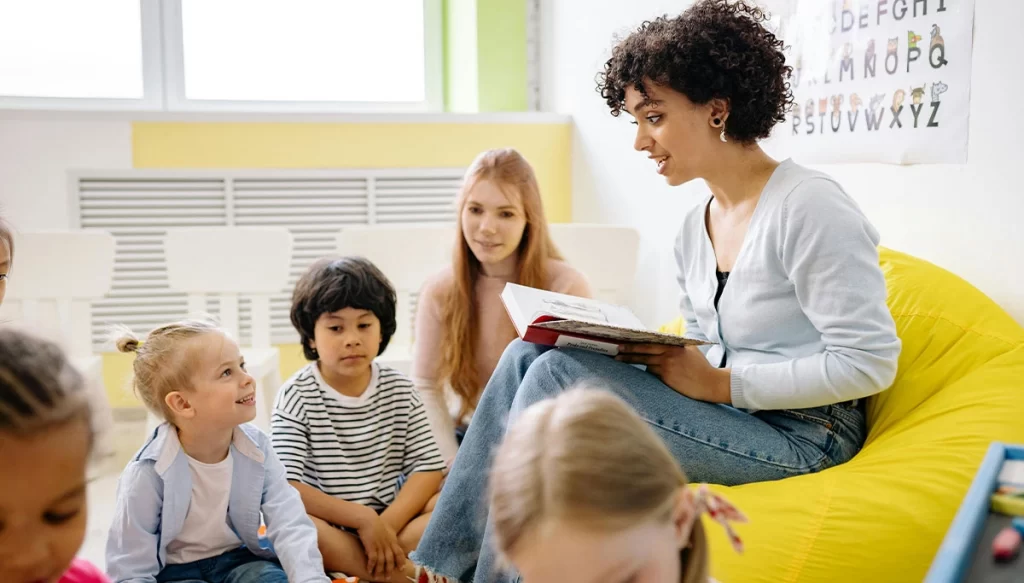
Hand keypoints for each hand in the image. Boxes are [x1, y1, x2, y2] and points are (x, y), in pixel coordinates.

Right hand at [356, 509, 406, 578]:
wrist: (367, 518)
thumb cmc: (375, 523)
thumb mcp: (385, 529)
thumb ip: (388, 537)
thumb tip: (386, 544)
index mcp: (392, 540)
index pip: (399, 553)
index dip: (401, 561)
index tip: (401, 569)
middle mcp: (387, 543)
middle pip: (390, 560)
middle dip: (389, 570)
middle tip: (388, 578)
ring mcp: (380, 545)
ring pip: (382, 561)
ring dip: (379, 571)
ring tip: (377, 578)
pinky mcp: (371, 546)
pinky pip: (373, 559)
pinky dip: (371, 566)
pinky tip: (369, 570)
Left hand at [616, 344, 731, 403]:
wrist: (711, 383)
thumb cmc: (701, 367)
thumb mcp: (690, 351)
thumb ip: (676, 346)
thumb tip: (662, 341)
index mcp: (675, 345)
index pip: (652, 341)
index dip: (637, 340)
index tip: (625, 339)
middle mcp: (670, 353)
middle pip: (644, 350)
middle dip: (628, 350)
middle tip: (616, 349)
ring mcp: (667, 365)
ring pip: (645, 362)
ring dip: (632, 360)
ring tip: (618, 359)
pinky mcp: (666, 377)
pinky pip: (652, 373)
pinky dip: (647, 371)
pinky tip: (640, 372)